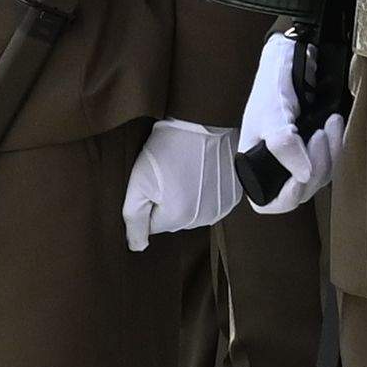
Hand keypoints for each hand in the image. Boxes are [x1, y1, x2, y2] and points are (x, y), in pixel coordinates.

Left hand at [118, 117, 235, 250]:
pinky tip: (204, 169)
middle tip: (169, 171)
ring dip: (188, 195)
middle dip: (167, 200)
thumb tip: (137, 246)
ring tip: (187, 168)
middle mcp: (202, 219)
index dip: (149, 201)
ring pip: (193, 211)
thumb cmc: (169, 146)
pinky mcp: (233, 195)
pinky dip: (207, 190)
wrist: (205, 121)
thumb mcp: (139, 180)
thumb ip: (133, 218)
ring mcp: (221, 208)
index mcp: (177, 217)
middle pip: (174, 219)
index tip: (154, 179)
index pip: (152, 224)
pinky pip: (212, 201)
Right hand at [231, 24, 335, 214]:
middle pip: (301, 190)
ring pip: (320, 176)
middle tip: (320, 135)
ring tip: (331, 123)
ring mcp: (297, 159)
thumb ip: (283, 146)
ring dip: (330, 153)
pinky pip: (330, 160)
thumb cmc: (272, 87)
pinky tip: (335, 125)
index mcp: (254, 165)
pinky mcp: (314, 148)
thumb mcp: (272, 115)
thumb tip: (303, 176)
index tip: (301, 179)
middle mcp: (275, 167)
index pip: (268, 202)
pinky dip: (336, 146)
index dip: (286, 198)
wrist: (288, 60)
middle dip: (317, 166)